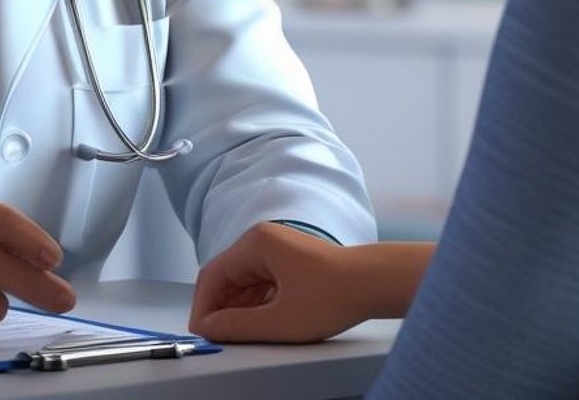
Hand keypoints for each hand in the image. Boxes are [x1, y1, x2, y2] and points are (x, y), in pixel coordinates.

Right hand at [188, 222, 371, 342]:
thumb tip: (210, 328)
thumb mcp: (279, 321)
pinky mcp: (290, 261)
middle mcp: (263, 240)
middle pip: (227, 277)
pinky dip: (256, 303)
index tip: (203, 333)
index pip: (212, 276)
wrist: (375, 283)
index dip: (203, 307)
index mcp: (255, 244)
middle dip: (220, 308)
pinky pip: (262, 282)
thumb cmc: (335, 294)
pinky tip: (262, 323)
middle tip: (219, 337)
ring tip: (242, 334)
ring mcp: (278, 249)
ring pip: (244, 281)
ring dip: (239, 308)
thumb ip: (237, 326)